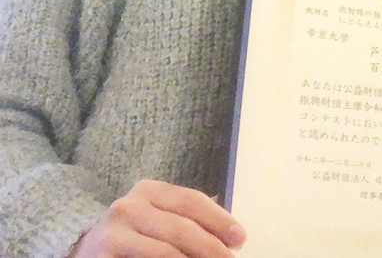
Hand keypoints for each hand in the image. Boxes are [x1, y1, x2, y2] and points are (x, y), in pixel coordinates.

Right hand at [69, 179, 245, 257]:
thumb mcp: (158, 215)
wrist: (83, 250)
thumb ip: (188, 215)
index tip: (239, 238)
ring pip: (165, 252)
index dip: (219, 219)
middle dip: (210, 247)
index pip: (192, 201)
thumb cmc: (131, 233)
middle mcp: (128, 206)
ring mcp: (113, 233)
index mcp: (148, 190)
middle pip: (181, 227)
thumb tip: (230, 228)